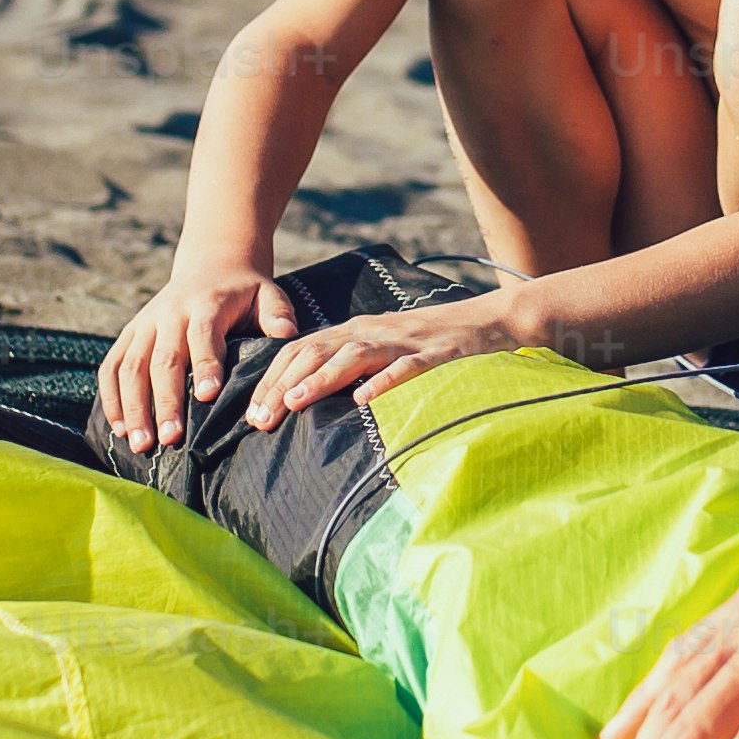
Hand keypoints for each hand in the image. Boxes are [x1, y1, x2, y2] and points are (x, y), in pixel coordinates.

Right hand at [104, 267, 300, 456]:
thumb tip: (287, 333)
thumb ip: (277, 313)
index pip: (203, 335)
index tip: (208, 397)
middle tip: (170, 440)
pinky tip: (119, 429)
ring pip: (130, 367)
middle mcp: (169, 314)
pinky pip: (111, 366)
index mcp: (206, 304)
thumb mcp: (267, 294)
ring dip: (133, 407)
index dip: (205, 364)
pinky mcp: (129, 334)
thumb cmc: (244, 292)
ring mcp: (144, 324)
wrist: (210, 265)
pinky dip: (111, 398)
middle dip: (165, 402)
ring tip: (141, 444)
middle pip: (162, 360)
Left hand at [241, 288, 544, 427]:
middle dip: (283, 384)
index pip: (301, 350)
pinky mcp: (433, 355)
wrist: (487, 320)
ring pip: (352, 356)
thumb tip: (305, 401)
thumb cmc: (428, 345)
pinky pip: (406, 368)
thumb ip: (348, 368)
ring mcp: (401, 342)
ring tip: (294, 403)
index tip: (251, 413)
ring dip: (319, 379)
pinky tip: (365, 400)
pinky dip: (384, 382)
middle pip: (316, 352)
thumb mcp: (380, 351)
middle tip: (259, 419)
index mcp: (354, 332)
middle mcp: (370, 332)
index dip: (272, 379)